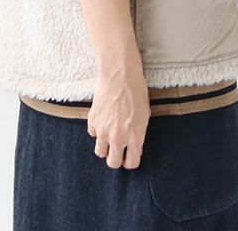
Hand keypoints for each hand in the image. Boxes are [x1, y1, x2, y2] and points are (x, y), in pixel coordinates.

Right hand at [87, 49, 150, 169]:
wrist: (120, 75)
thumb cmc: (136, 91)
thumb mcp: (144, 114)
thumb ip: (138, 134)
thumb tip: (133, 145)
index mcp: (135, 137)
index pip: (131, 163)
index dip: (130, 160)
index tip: (129, 154)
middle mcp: (118, 138)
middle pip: (113, 163)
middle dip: (116, 158)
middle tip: (118, 148)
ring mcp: (103, 131)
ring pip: (100, 152)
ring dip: (105, 146)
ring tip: (109, 135)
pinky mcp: (92, 121)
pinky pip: (93, 134)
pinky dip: (97, 130)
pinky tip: (103, 120)